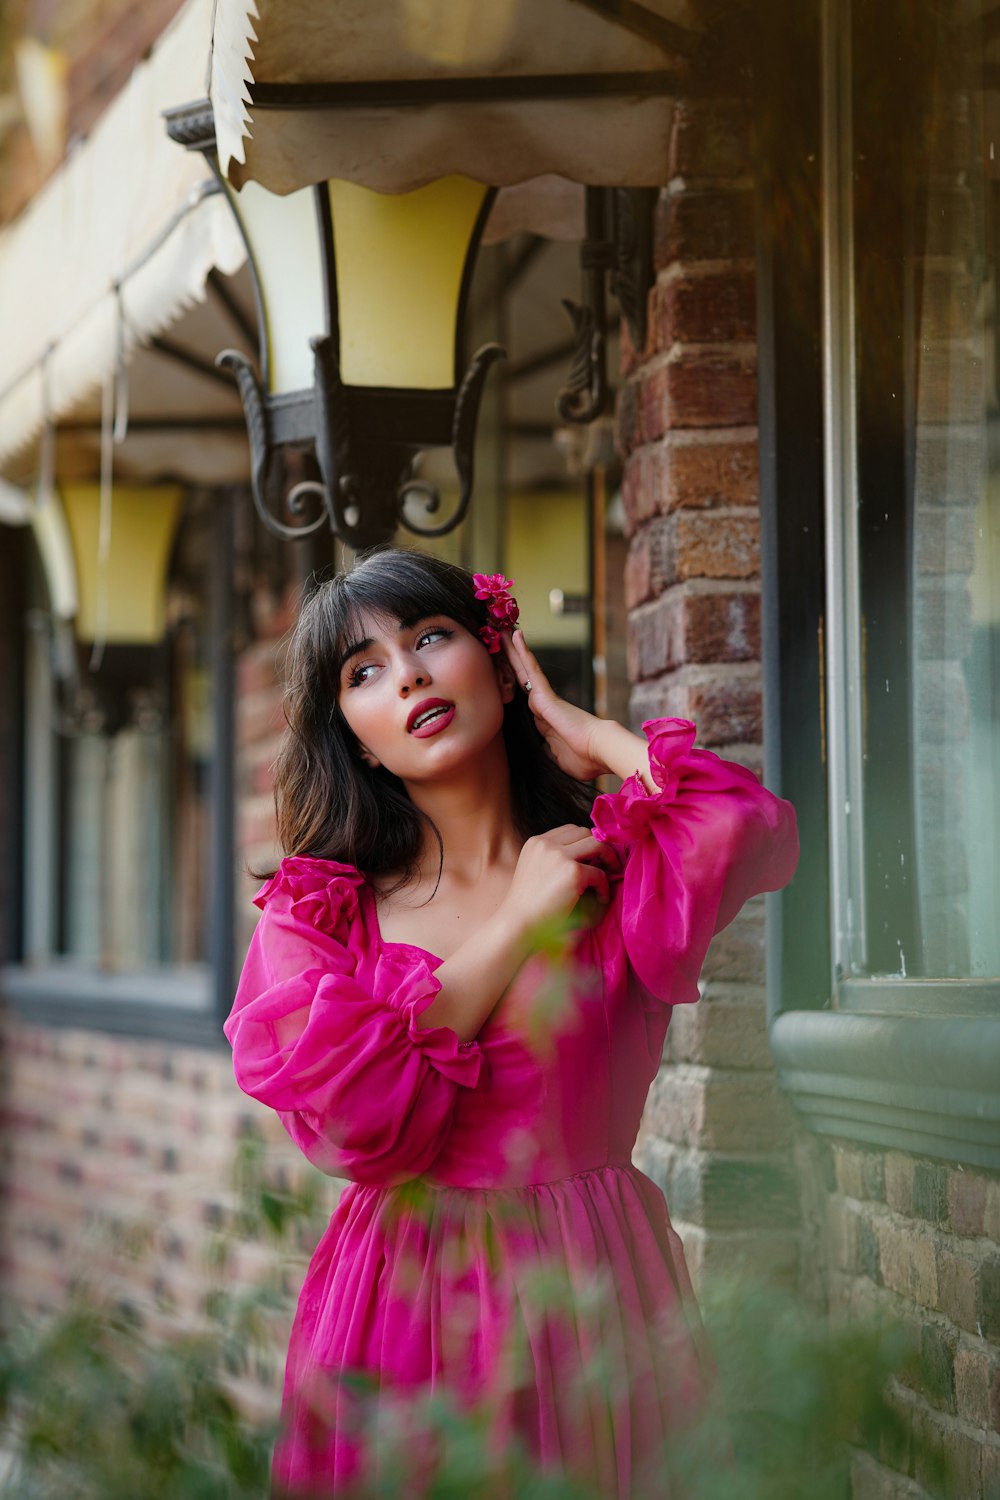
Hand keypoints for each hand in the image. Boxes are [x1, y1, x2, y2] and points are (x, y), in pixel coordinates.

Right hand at [500, 824, 618, 935]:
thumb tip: (591, 855)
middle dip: (598, 848)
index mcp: (536, 842)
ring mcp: (560, 856)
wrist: (518, 924)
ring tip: (609, 877)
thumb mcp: (535, 870)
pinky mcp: (573, 872)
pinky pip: (600, 874)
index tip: (592, 859)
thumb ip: (554, 858)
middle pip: (585, 832)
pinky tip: (600, 898)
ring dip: (608, 859)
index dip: (584, 843)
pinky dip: (604, 887)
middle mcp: (547, 844)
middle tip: (605, 867)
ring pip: (598, 844)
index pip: (570, 830)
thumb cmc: (528, 905)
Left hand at [502, 630, 607, 779]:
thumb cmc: (584, 758)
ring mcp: (544, 698)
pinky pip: (531, 669)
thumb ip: (547, 749)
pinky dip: (523, 653)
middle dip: (509, 659)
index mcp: (544, 720)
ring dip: (512, 650)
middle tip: (498, 638)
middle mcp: (543, 705)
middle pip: (521, 677)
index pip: (524, 699)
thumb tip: (544, 748)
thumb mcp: (556, 757)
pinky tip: (516, 636)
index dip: (513, 684)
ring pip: (523, 668)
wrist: (599, 750)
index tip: (504, 673)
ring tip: (501, 629)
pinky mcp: (545, 694)